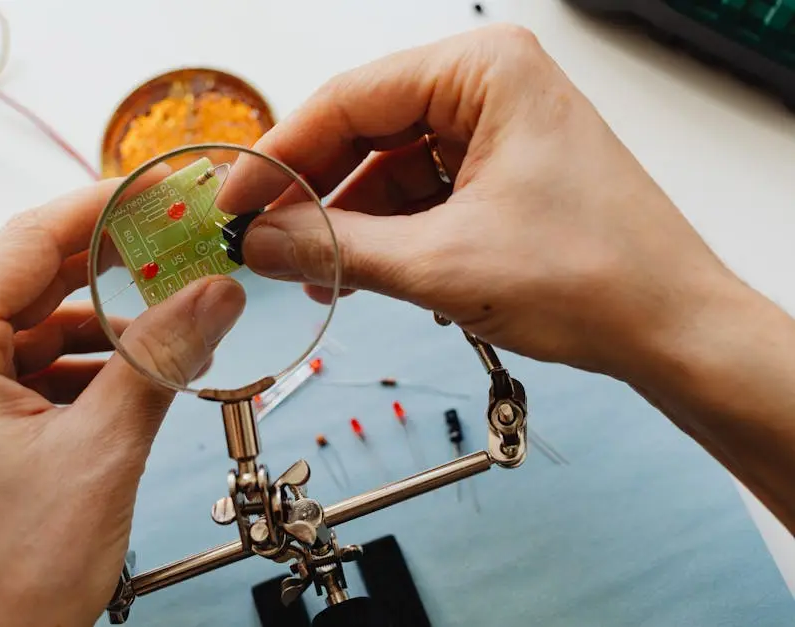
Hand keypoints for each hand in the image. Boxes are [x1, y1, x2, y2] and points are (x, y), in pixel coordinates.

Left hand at [0, 175, 244, 625]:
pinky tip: (140, 364)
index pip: (26, 241)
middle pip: (30, 276)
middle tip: (177, 241)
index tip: (156, 189)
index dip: (100, 207)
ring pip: (38, 321)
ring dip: (104, 317)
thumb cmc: (12, 578)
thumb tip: (215, 293)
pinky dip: (88, 359)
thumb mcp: (103, 452)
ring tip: (173, 307)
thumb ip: (162, 358)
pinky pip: (35, 364)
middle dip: (109, 260)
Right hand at [223, 24, 744, 385]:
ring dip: (346, 220)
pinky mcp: (501, 173)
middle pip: (366, 130)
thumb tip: (261, 243)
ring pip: (389, 167)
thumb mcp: (440, 265)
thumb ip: (335, 248)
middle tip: (259, 237)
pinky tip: (355, 269)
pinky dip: (385, 232)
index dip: (281, 154)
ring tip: (306, 270)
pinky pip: (420, 193)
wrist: (670, 331)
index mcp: (484, 73)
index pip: (350, 100)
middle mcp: (491, 88)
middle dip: (312, 191)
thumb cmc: (595, 279)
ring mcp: (497, 130)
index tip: (233, 198)